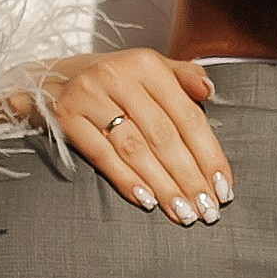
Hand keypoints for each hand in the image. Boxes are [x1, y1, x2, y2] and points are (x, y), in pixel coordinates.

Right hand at [39, 48, 231, 222]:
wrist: (52, 78)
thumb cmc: (114, 82)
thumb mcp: (149, 70)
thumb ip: (183, 77)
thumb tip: (208, 91)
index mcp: (147, 64)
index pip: (187, 116)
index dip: (209, 155)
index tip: (224, 187)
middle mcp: (118, 76)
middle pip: (163, 136)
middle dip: (190, 178)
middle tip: (207, 210)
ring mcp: (89, 97)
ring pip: (135, 149)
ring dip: (162, 186)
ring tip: (183, 212)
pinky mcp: (66, 118)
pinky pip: (101, 155)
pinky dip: (126, 180)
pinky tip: (146, 201)